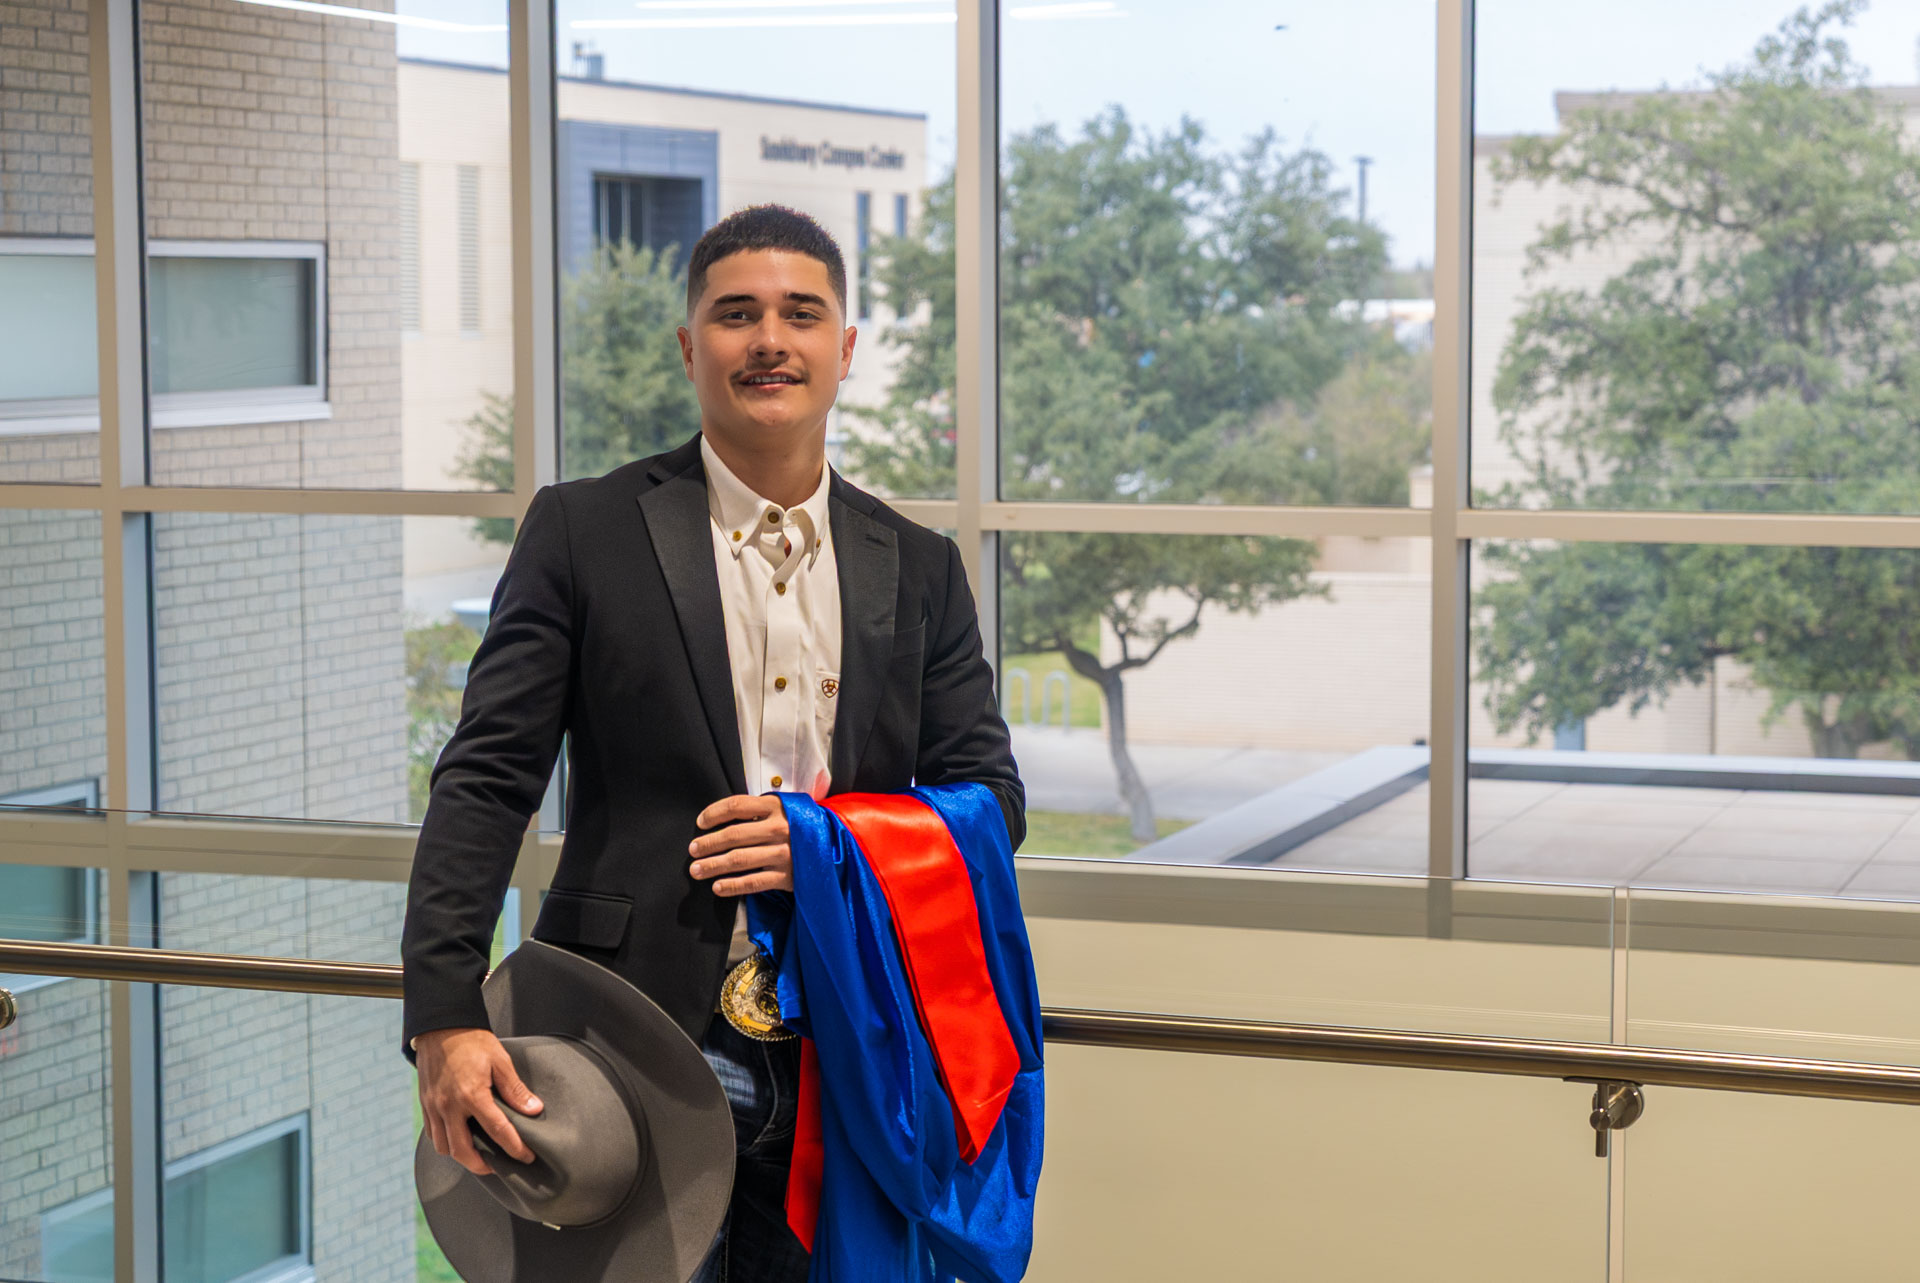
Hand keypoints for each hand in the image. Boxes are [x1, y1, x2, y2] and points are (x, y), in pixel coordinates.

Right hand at [415, 1027, 543, 1175]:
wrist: (441, 1027)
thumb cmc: (471, 1041)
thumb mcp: (500, 1061)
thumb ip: (515, 1089)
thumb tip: (533, 1109)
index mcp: (472, 1095)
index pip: (498, 1131)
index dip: (514, 1148)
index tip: (526, 1157)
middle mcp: (450, 1106)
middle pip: (463, 1151)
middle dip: (482, 1166)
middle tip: (498, 1166)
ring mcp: (434, 1107)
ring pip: (444, 1147)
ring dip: (461, 1156)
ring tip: (478, 1154)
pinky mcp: (425, 1104)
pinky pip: (433, 1134)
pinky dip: (446, 1143)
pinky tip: (459, 1138)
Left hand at [689, 794, 793, 894]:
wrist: (835, 846)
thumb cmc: (800, 825)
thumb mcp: (784, 808)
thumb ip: (757, 810)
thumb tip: (719, 819)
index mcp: (776, 807)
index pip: (737, 806)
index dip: (714, 813)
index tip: (700, 822)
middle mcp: (780, 828)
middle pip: (734, 835)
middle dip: (708, 843)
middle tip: (693, 850)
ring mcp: (784, 853)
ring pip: (740, 859)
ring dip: (714, 865)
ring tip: (697, 870)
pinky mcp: (787, 876)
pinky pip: (754, 882)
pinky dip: (733, 886)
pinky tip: (718, 887)